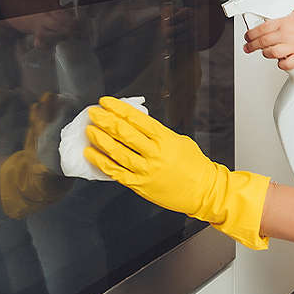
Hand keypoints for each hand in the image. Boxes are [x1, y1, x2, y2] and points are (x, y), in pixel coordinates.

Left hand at [84, 96, 270, 248]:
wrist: (204, 191)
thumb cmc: (195, 166)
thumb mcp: (180, 141)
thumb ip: (160, 134)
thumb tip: (140, 127)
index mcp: (164, 138)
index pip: (137, 119)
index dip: (118, 109)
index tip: (106, 102)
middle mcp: (154, 153)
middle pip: (124, 133)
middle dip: (105, 120)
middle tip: (93, 113)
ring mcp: (145, 170)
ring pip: (117, 151)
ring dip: (100, 139)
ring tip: (90, 130)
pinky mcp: (139, 185)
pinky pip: (116, 172)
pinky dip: (101, 162)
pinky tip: (91, 154)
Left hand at [242, 7, 293, 70]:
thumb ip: (283, 10)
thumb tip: (270, 10)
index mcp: (285, 22)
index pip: (262, 28)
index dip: (251, 33)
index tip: (247, 36)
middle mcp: (288, 34)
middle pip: (263, 42)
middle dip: (251, 45)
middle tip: (248, 47)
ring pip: (271, 53)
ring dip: (265, 53)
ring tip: (264, 52)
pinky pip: (286, 64)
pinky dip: (281, 64)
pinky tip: (280, 60)